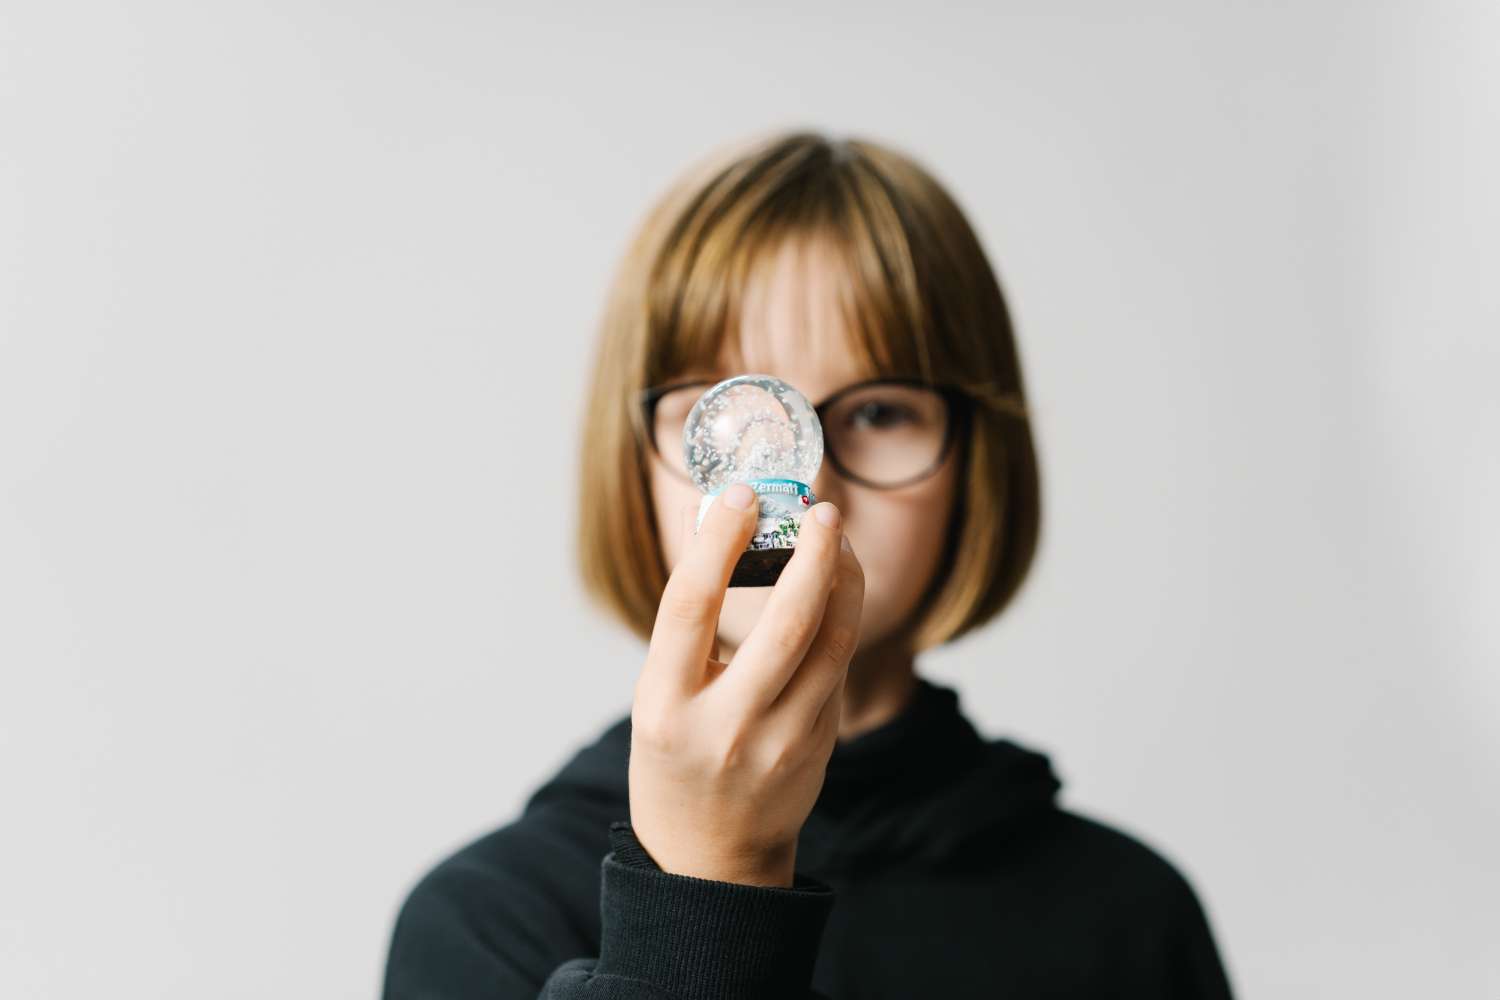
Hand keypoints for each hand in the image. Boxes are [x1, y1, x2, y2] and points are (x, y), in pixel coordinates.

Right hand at [627, 483, 864, 887]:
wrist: (709, 856)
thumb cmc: (675, 757)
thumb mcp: (658, 695)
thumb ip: (688, 623)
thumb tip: (715, 523)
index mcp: (665, 706)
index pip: (691, 607)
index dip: (718, 542)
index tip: (741, 493)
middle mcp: (725, 726)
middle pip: (784, 623)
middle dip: (813, 556)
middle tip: (823, 509)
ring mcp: (780, 742)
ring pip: (830, 645)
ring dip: (844, 582)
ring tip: (839, 540)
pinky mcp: (819, 746)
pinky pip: (837, 669)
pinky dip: (842, 619)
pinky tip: (838, 589)